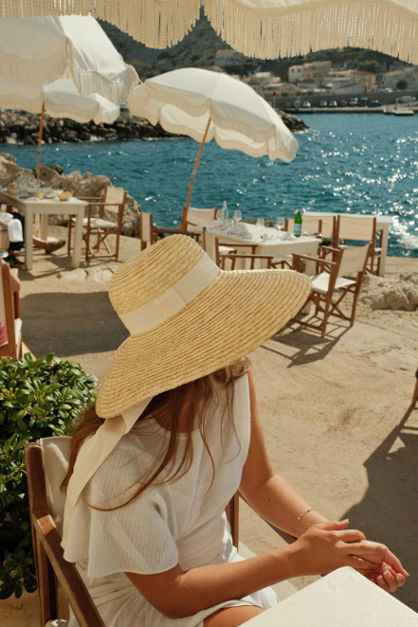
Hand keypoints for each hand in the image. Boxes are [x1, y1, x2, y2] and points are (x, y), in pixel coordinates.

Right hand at [291, 520, 408, 592]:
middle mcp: (339, 546)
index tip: (363, 539)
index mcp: (335, 535)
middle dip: (374, 548)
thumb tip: (347, 521)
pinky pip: (352, 569)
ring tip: (378, 564)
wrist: (298, 557)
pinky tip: (366, 571)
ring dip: (370, 561)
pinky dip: (360, 569)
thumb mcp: (319, 528)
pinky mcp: (336, 568)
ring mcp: (338, 558)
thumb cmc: (307, 541)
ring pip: (360, 560)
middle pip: (362, 546)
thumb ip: (334, 524)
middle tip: (384, 550)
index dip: (361, 536)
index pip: (355, 534)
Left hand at [350, 545, 408, 592]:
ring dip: (386, 583)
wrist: (348, 548)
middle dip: (392, 580)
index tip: (398, 575)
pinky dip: (376, 586)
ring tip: (379, 576)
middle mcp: (381, 572)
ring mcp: (374, 577)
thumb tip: (405, 574)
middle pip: (394, 584)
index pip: (398, 577)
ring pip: (387, 588)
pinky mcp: (367, 581)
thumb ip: (394, 561)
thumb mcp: (381, 550)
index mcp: (386, 565)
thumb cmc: (363, 546)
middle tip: (385, 573)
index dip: (400, 578)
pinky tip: (373, 580)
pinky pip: (376, 588)